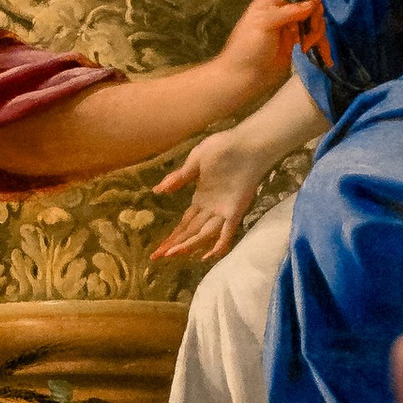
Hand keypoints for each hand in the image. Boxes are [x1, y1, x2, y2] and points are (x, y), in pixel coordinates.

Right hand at [151, 127, 265, 266]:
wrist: (246, 144)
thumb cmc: (223, 148)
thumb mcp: (195, 162)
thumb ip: (178, 178)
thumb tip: (157, 191)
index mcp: (201, 199)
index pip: (184, 223)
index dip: (171, 236)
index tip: (158, 249)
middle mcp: (211, 210)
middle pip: (190, 232)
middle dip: (174, 245)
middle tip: (157, 257)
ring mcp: (223, 212)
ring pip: (204, 235)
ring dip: (189, 245)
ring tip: (173, 254)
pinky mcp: (235, 211)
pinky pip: (227, 232)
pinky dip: (219, 245)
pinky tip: (207, 256)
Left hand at [219, 0, 326, 91]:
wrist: (244, 77)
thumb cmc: (249, 47)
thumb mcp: (265, 23)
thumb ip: (289, 12)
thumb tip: (313, 3)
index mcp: (273, 2)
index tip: (316, 11)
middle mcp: (283, 11)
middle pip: (311, 9)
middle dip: (315, 23)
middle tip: (309, 40)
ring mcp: (291, 27)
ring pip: (315, 24)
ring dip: (317, 36)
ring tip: (307, 50)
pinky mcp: (296, 43)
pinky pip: (314, 39)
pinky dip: (321, 46)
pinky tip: (327, 59)